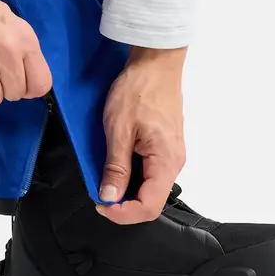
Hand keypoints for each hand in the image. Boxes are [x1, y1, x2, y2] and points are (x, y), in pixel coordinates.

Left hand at [97, 46, 186, 224]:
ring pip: (151, 187)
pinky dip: (133, 174)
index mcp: (166, 161)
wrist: (155, 63)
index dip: (123, 213)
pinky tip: (118, 162)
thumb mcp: (119, 129)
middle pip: (151, 201)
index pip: (149, 207)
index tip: (101, 204)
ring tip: (106, 176)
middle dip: (124, 204)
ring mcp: (171, 154)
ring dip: (128, 188)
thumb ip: (115, 167)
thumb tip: (109, 196)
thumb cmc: (139, 90)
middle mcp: (174, 162)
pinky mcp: (165, 145)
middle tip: (100, 192)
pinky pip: (151, 171)